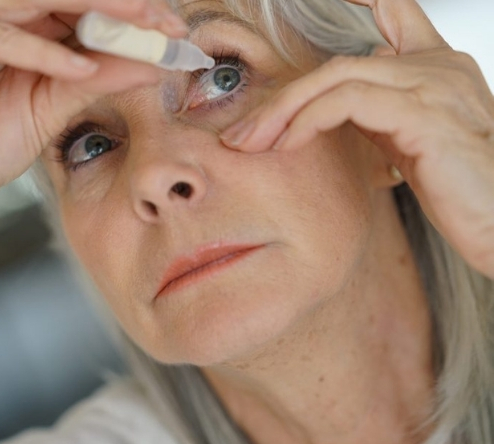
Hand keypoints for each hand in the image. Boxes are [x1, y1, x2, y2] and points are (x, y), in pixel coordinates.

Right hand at [0, 0, 186, 215]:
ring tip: (137, 29)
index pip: (79, 2)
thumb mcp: (57, 107)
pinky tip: (80, 68)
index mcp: (18, 22)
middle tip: (162, 19)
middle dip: (118, 4)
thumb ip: (99, 80)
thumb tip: (153, 64)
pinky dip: (42, 52)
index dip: (127, 12)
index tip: (172, 29)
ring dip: (90, 12)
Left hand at [220, 0, 493, 277]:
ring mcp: (433, 84)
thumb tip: (327, 112)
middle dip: (282, 98)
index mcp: (436, 66)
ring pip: (335, 78)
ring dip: (283, 112)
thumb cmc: (460, 189)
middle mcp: (437, 65)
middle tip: (242, 133)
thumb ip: (378, 115)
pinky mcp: (424, 112)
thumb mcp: (411, 141)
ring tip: (251, 142)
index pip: (395, 10)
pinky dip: (307, 121)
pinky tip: (287, 145)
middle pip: (338, 63)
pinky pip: (347, 102)